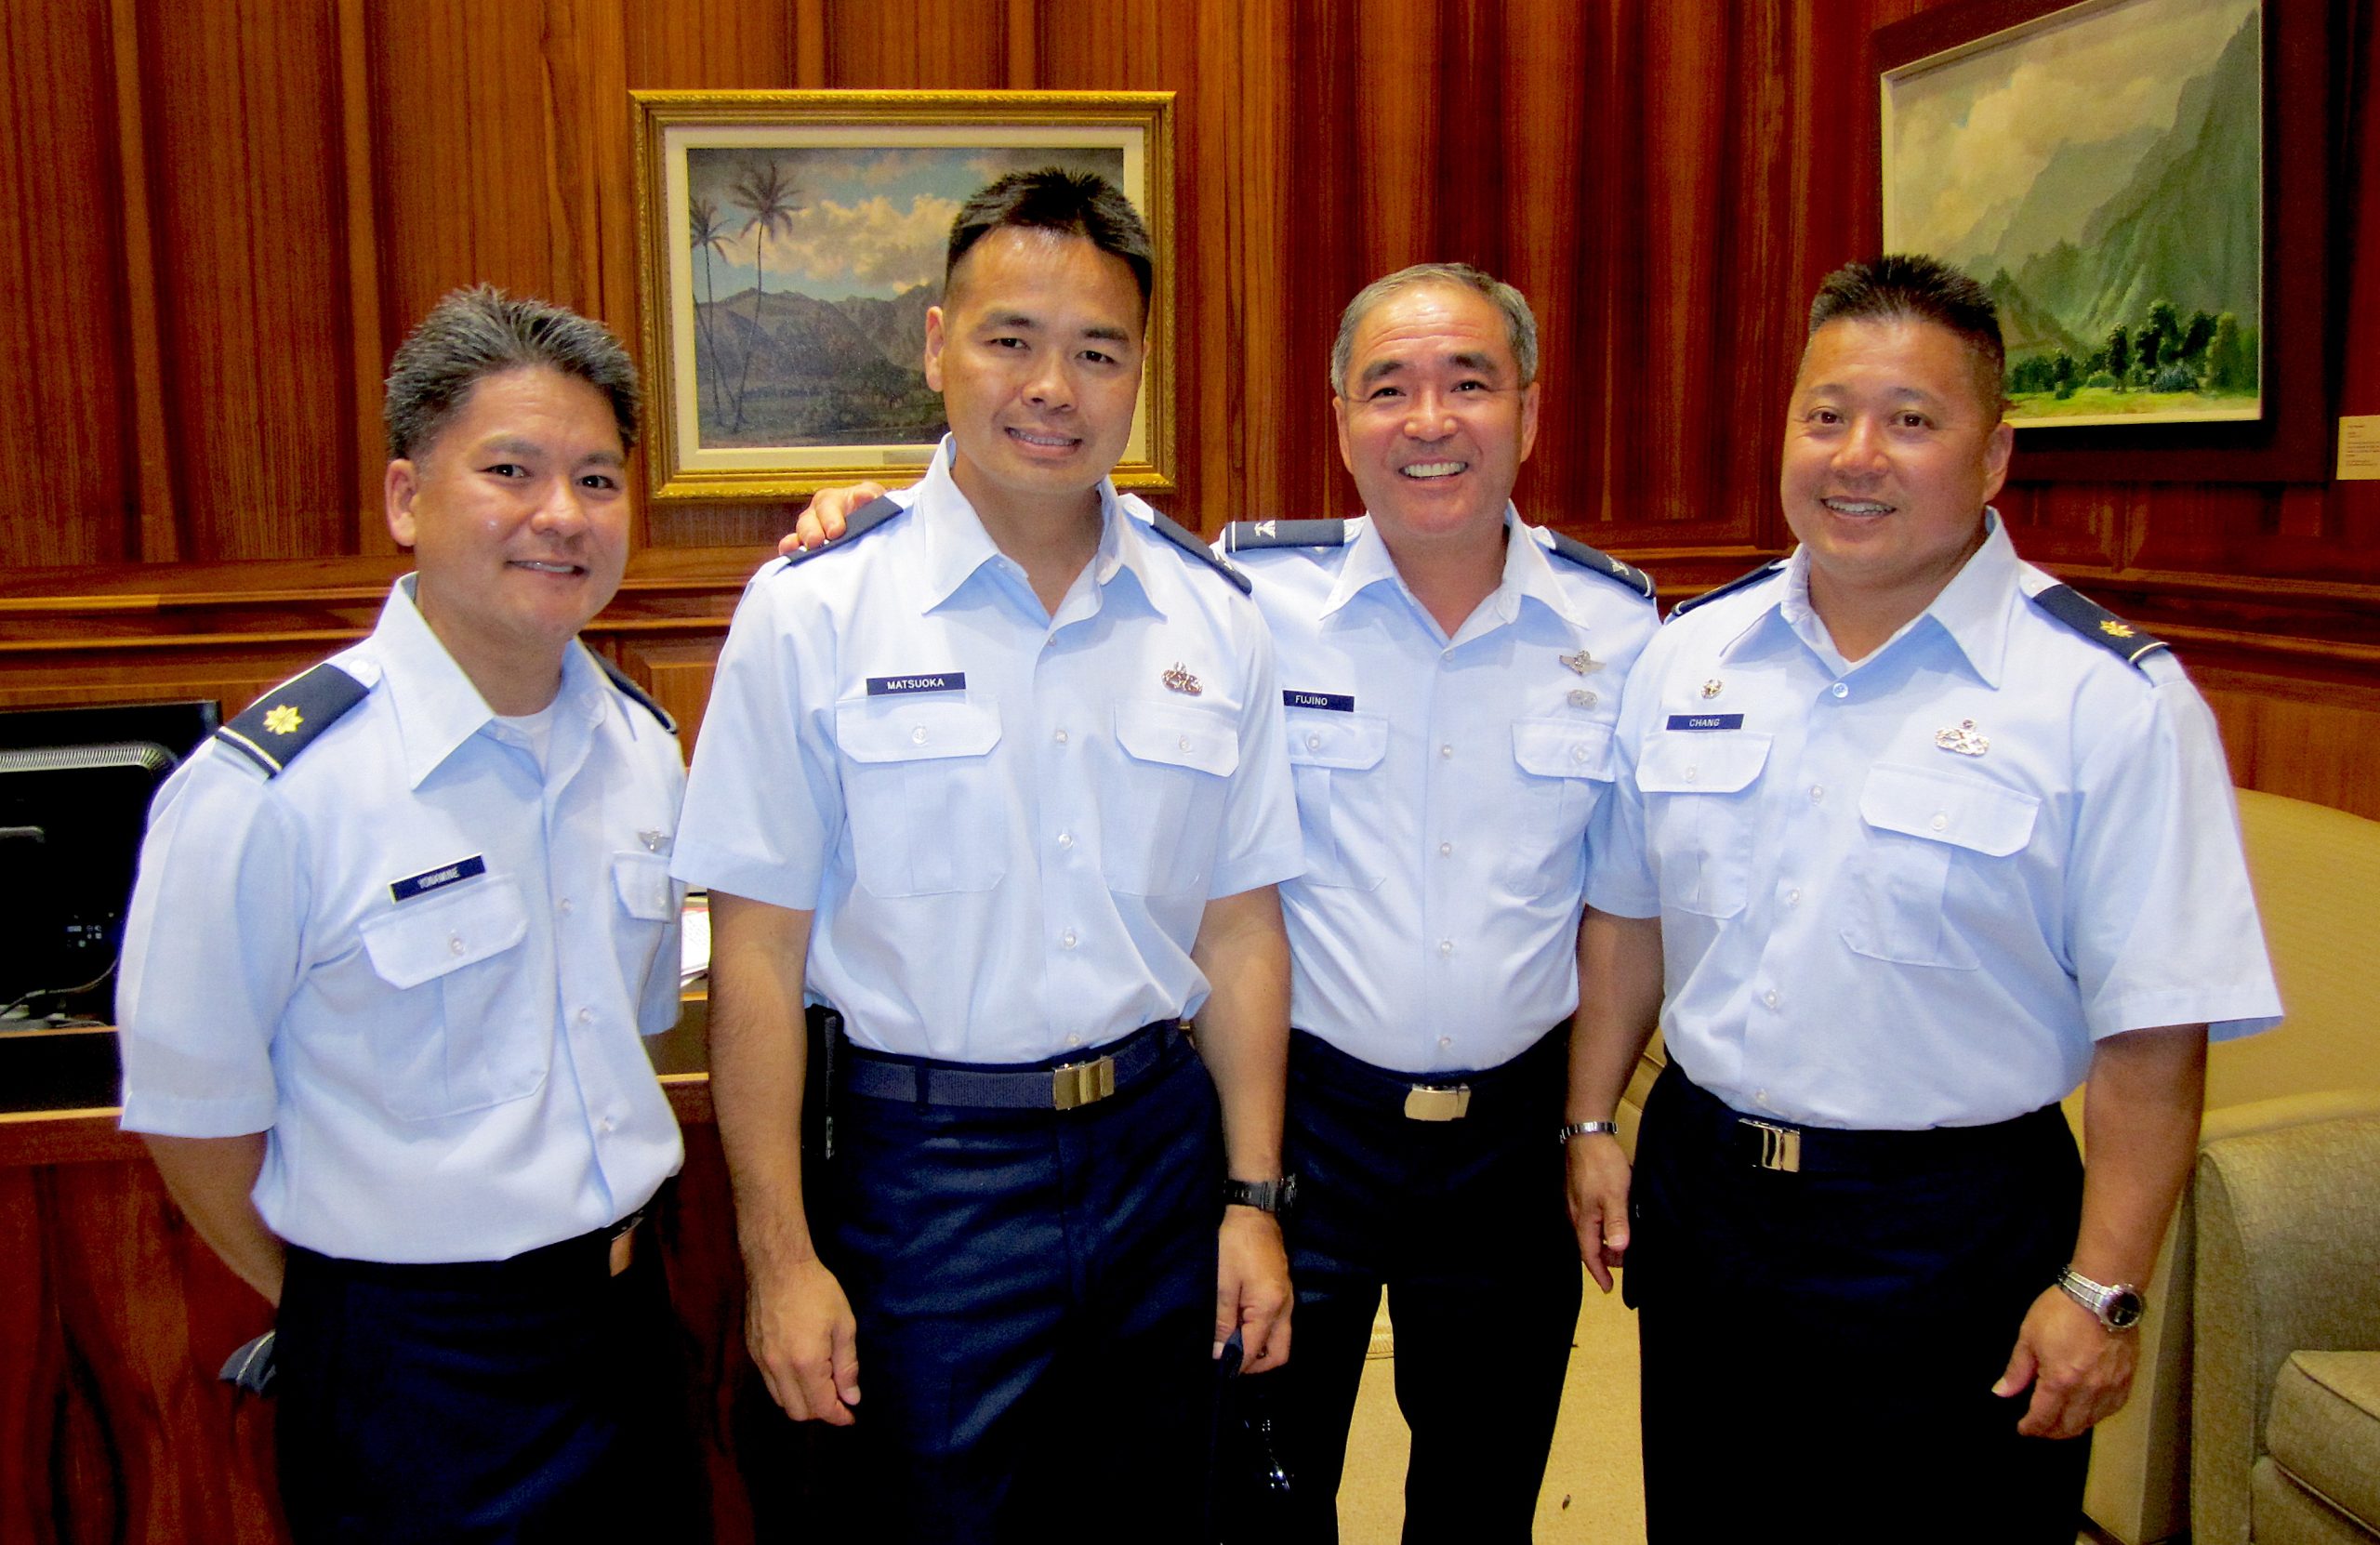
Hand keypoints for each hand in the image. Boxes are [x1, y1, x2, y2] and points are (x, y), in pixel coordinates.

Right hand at [746, 1256, 861, 1424]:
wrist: (778, 1265)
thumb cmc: (817, 1290)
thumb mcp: (844, 1324)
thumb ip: (847, 1366)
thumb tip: (851, 1397)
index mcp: (805, 1362)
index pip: (821, 1406)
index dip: (839, 1416)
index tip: (851, 1416)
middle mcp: (779, 1368)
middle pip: (798, 1412)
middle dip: (820, 1412)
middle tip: (838, 1398)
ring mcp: (761, 1361)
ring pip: (781, 1400)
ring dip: (802, 1401)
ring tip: (821, 1385)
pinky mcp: (752, 1351)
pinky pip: (769, 1383)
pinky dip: (786, 1387)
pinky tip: (800, 1371)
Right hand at [778, 481, 887, 555]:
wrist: (874, 529)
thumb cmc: (872, 509)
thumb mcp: (875, 498)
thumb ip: (871, 495)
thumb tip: (864, 496)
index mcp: (832, 500)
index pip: (828, 505)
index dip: (830, 518)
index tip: (836, 531)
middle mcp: (816, 514)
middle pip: (808, 520)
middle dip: (812, 532)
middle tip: (817, 542)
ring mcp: (808, 531)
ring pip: (799, 534)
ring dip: (799, 542)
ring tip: (805, 550)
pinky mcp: (805, 548)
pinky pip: (793, 548)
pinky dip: (791, 551)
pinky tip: (790, 555)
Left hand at [1215, 1207, 1292, 1373]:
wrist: (1255, 1214)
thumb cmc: (1235, 1245)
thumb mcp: (1223, 1284)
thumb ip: (1223, 1321)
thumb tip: (1219, 1353)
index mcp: (1269, 1307)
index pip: (1255, 1349)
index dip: (1237, 1363)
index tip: (1219, 1368)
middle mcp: (1285, 1308)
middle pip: (1279, 1354)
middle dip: (1256, 1365)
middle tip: (1231, 1361)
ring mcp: (1288, 1300)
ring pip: (1281, 1341)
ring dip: (1261, 1350)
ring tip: (1234, 1345)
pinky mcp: (1285, 1293)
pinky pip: (1280, 1326)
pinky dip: (1264, 1335)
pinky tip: (1244, 1328)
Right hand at [1565, 1132, 1631, 1292]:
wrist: (1586, 1134)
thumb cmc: (1601, 1166)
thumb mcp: (1615, 1194)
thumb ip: (1617, 1222)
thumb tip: (1619, 1249)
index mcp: (1583, 1219)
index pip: (1589, 1255)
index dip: (1600, 1273)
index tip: (1608, 1288)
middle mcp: (1575, 1214)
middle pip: (1589, 1245)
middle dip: (1606, 1258)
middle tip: (1626, 1261)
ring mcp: (1575, 1202)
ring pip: (1589, 1231)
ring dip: (1605, 1241)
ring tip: (1624, 1242)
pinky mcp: (1579, 1191)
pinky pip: (1590, 1218)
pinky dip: (1602, 1226)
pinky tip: (1614, 1218)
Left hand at [1992, 1286, 2138, 1437]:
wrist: (2102, 1294)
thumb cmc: (2060, 1311)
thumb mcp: (2029, 1337)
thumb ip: (2017, 1370)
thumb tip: (2001, 1392)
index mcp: (2059, 1381)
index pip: (2043, 1418)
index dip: (2031, 1427)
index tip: (2023, 1429)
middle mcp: (2087, 1392)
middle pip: (2069, 1427)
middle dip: (2051, 1432)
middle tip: (2040, 1428)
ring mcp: (2110, 1388)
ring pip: (2091, 1421)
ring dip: (2073, 1426)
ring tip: (2060, 1421)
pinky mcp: (2127, 1380)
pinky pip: (2111, 1409)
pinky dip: (2096, 1415)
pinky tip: (2087, 1411)